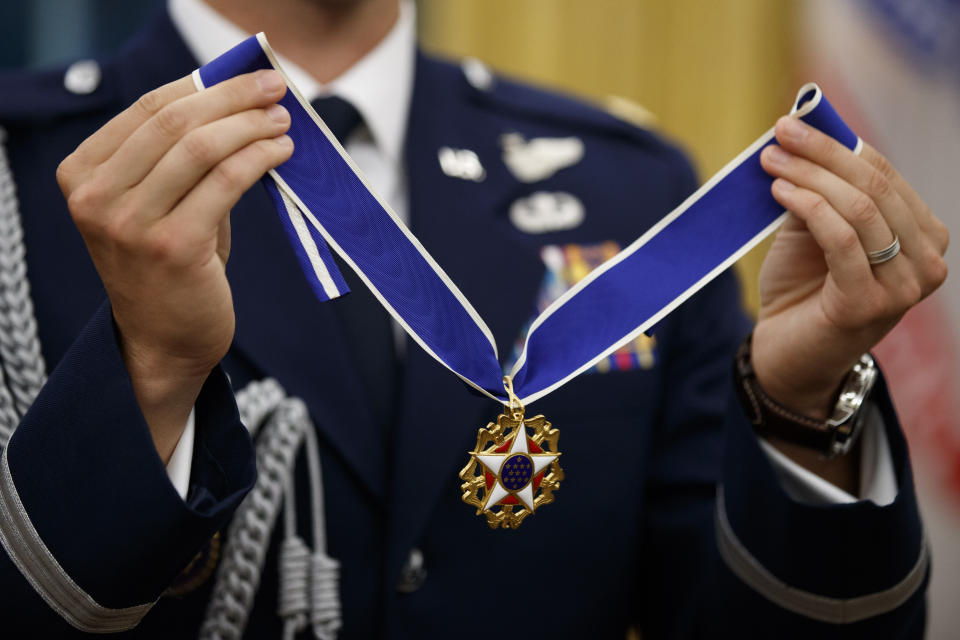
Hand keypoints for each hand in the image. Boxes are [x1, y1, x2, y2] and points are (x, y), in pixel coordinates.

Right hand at [56, 70, 292, 460]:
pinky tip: (281, 152)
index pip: (148, 109)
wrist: (165, 341)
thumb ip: (181, 160)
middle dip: (234, 97)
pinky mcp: (173, 247)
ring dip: (252, 125)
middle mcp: (97, 197)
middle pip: (175, 120)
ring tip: (284, 122)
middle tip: (274, 89)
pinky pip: (226, 181)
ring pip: (202, 146)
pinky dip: (259, 158)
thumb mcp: (157, 206)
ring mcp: (130, 223)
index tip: (247, 76)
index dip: (204, 84)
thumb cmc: (168, 267)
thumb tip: (240, 106)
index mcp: (83, 175)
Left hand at [754, 116, 947, 419]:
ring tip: (770, 161)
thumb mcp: (814, 231)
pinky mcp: (869, 304)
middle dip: (823, 153)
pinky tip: (779, 191)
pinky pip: (841, 238)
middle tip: (780, 132)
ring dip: (809, 176)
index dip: (840, 144)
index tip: (796, 120)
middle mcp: (926, 262)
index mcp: (923, 237)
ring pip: (859, 208)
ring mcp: (904, 287)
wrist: (786, 354)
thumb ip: (821, 190)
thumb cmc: (803, 289)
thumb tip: (807, 131)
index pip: (885, 175)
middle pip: (875, 186)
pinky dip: (808, 206)